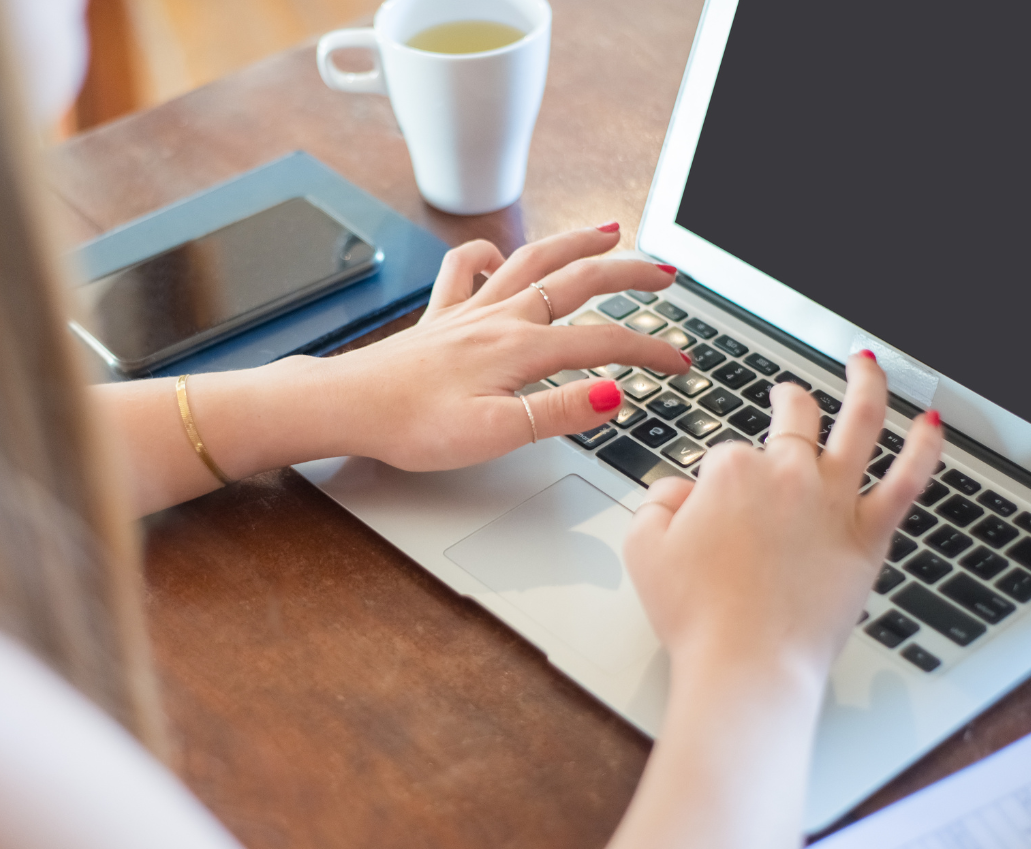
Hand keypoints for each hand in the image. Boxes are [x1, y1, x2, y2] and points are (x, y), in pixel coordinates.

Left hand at [325, 224, 691, 470]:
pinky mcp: (440, 317)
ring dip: (577, 243)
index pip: (605, 343)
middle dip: (631, 274)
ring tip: (611, 232)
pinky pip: (467, 269)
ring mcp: (470, 311)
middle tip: (668, 275)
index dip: (650, 352)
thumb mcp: (495, 434)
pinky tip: (501, 257)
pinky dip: (489, 255)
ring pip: (534, 260)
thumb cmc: (413, 426)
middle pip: (580, 280)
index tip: (680, 363)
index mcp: (521, 348)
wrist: (350, 406)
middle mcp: (500, 317)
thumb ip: (558, 412)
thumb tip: (613, 396)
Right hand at [623, 353, 944, 681]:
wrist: (746, 664)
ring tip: (868, 363)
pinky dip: (925, 447)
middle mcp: (788, 474)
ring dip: (868, 384)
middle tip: (786, 396)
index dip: (716, 482)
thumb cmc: (698, 615)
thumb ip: (656, 502)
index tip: (710, 512)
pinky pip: (908, 481)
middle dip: (788, 401)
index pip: (726, 454)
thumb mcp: (643, 549)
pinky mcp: (870, 537)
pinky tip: (933, 423)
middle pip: (793, 419)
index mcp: (731, 472)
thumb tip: (678, 490)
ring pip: (861, 423)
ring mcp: (834, 501)